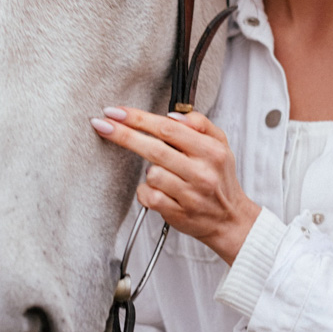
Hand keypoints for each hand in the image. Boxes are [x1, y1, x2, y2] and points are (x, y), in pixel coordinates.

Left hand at [90, 107, 260, 264]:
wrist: (229, 219)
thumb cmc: (219, 179)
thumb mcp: (220, 144)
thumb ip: (200, 124)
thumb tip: (172, 115)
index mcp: (211, 151)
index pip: (168, 128)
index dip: (138, 118)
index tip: (117, 112)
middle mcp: (201, 172)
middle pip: (154, 148)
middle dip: (123, 134)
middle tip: (103, 124)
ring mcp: (189, 194)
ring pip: (151, 174)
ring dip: (148, 171)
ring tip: (162, 173)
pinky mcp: (177, 213)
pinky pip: (149, 196)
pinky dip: (146, 192)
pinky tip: (158, 190)